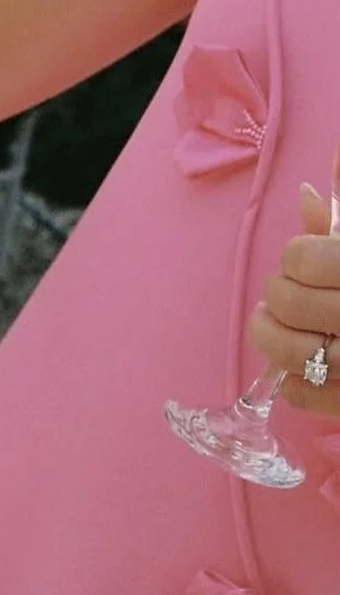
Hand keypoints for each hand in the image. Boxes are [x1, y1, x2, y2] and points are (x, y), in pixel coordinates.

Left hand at [249, 181, 339, 415]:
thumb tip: (307, 193)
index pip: (307, 259)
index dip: (295, 257)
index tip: (301, 259)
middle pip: (295, 304)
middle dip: (278, 295)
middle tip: (281, 292)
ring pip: (300, 356)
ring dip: (272, 340)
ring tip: (270, 325)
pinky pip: (324, 400)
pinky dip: (299, 389)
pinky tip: (296, 372)